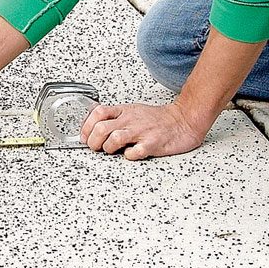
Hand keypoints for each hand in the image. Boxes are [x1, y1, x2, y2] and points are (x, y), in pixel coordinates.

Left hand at [79, 100, 209, 160]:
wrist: (184, 120)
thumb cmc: (158, 119)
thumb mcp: (133, 111)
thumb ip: (115, 117)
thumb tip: (95, 128)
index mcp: (124, 111)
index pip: (97, 113)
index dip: (86, 126)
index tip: (84, 136)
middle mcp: (130, 120)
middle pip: (101, 128)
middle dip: (93, 142)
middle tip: (96, 148)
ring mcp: (141, 132)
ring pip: (113, 139)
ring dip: (108, 148)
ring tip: (112, 151)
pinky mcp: (152, 144)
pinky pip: (134, 153)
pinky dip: (128, 156)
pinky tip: (130, 154)